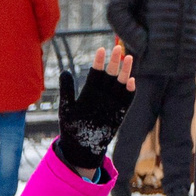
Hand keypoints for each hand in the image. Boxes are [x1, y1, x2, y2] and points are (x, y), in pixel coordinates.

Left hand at [54, 40, 137, 174]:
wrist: (81, 147)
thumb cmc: (71, 127)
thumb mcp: (67, 108)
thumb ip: (67, 91)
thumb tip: (64, 72)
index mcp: (90, 90)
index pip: (96, 72)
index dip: (99, 61)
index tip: (101, 50)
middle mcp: (103, 94)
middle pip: (110, 74)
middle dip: (114, 62)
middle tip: (117, 48)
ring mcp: (113, 102)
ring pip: (121, 83)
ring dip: (125, 71)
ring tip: (128, 58)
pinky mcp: (121, 112)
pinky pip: (127, 99)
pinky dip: (130, 91)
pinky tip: (131, 81)